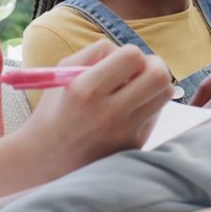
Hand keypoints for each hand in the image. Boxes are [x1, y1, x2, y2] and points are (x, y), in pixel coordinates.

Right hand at [23, 41, 173, 170]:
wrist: (46, 159)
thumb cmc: (55, 110)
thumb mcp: (64, 71)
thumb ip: (98, 52)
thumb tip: (131, 53)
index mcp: (86, 90)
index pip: (133, 56)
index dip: (131, 53)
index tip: (122, 61)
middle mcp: (109, 113)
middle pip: (159, 76)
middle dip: (153, 65)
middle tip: (140, 70)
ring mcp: (125, 134)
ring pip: (164, 95)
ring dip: (154, 86)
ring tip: (134, 90)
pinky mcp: (134, 147)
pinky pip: (155, 115)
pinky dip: (147, 108)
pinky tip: (127, 113)